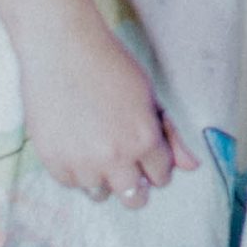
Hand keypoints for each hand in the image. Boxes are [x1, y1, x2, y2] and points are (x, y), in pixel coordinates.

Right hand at [17, 16, 197, 206]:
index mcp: (144, 139)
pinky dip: (75, 170)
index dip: (155, 163)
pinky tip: (75, 143)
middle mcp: (115, 157)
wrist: (62, 48)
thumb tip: (192, 166)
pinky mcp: (54, 162)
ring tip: (95, 146)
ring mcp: (82, 163)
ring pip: (101, 194)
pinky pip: (71, 183)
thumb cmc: (110, 65)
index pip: (161, 176)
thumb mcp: (148, 96)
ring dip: (102, 176)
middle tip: (123, 161)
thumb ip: (170, 134)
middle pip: (134, 199)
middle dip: (135, 183)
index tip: (144, 150)